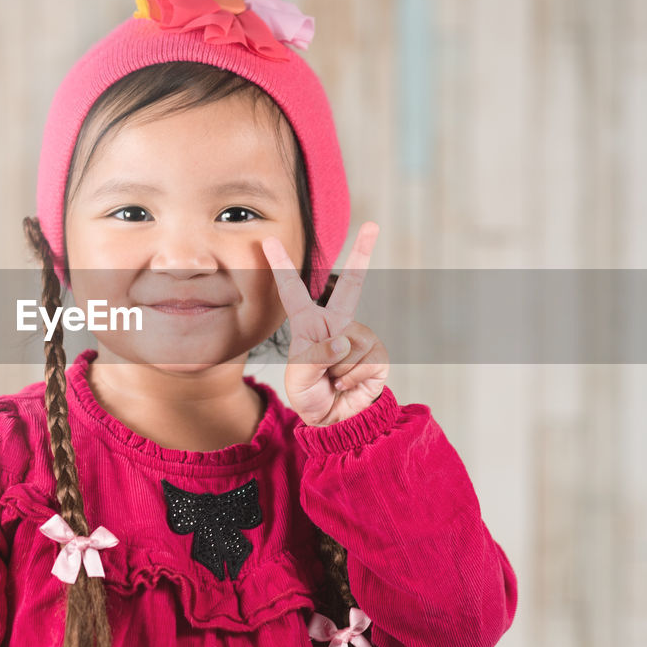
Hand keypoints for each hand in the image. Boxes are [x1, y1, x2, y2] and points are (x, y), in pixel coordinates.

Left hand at [261, 222, 389, 425]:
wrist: (334, 420)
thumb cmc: (310, 394)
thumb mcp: (300, 378)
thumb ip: (316, 357)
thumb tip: (342, 340)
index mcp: (309, 325)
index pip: (292, 291)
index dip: (280, 266)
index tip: (269, 240)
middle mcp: (336, 325)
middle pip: (351, 286)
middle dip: (362, 253)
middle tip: (372, 226)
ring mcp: (358, 337)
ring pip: (349, 346)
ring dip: (337, 371)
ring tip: (332, 380)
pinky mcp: (377, 355)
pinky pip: (364, 362)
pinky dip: (352, 380)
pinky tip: (347, 385)